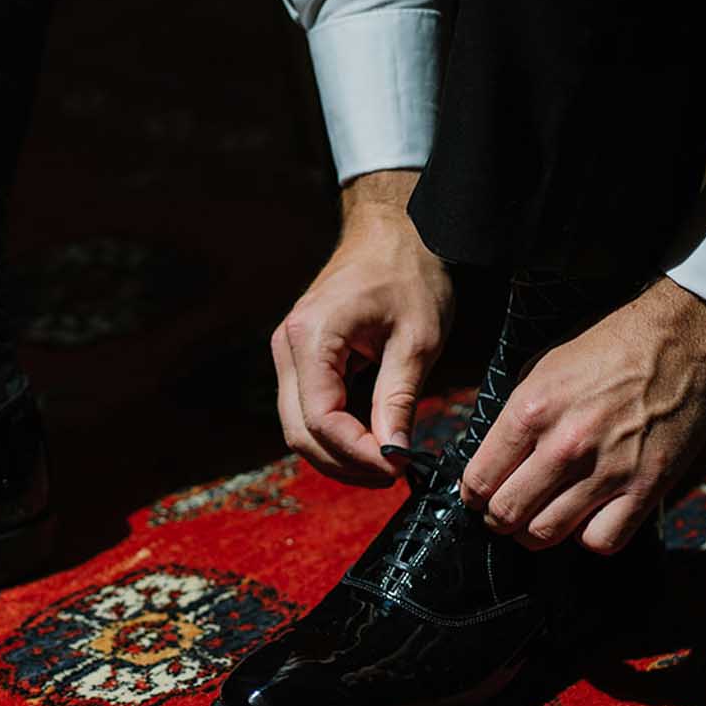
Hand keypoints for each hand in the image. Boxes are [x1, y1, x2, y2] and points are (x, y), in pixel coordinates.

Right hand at [273, 171, 453, 486]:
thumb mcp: (417, 340)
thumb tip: (393, 456)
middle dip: (344, 463)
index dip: (356, 453)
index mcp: (312, 336)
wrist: (394, 230)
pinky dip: (335, 435)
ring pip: (299, 427)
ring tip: (384, 464)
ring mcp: (288, 352)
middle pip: (299, 432)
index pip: (320, 419)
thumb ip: (398, 400)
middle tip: (391, 475)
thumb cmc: (409, 274)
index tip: (396, 467)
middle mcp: (287, 346)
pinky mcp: (300, 358)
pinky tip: (370, 443)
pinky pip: (307, 410)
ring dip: (338, 455)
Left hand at [459, 277, 705, 551]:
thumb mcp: (543, 368)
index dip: (474, 495)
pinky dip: (588, 536)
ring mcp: (608, 470)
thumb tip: (490, 458)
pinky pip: (601, 540)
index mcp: (532, 411)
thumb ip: (515, 417)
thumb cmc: (608, 349)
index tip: (481, 494)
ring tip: (542, 516)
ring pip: (546, 534)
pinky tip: (588, 516)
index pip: (479, 481)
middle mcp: (566, 444)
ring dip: (536, 532)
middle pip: (507, 515)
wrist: (681, 340)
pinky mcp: (646, 486)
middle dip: (499, 518)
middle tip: (508, 510)